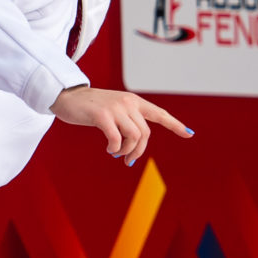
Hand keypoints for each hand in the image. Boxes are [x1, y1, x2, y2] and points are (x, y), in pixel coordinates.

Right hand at [51, 86, 193, 166]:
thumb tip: (135, 145)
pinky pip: (116, 138)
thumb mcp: (114, 110)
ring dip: (127, 151)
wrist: (68, 96)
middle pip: (145, 133)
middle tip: (128, 161)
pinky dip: (115, 148)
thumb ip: (127, 121)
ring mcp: (116, 108)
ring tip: (116, 153)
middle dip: (138, 151)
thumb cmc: (91, 108)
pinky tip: (109, 150)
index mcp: (134, 101)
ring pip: (134, 136)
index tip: (189, 134)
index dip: (175, 124)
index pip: (159, 113)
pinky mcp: (102, 115)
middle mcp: (128, 102)